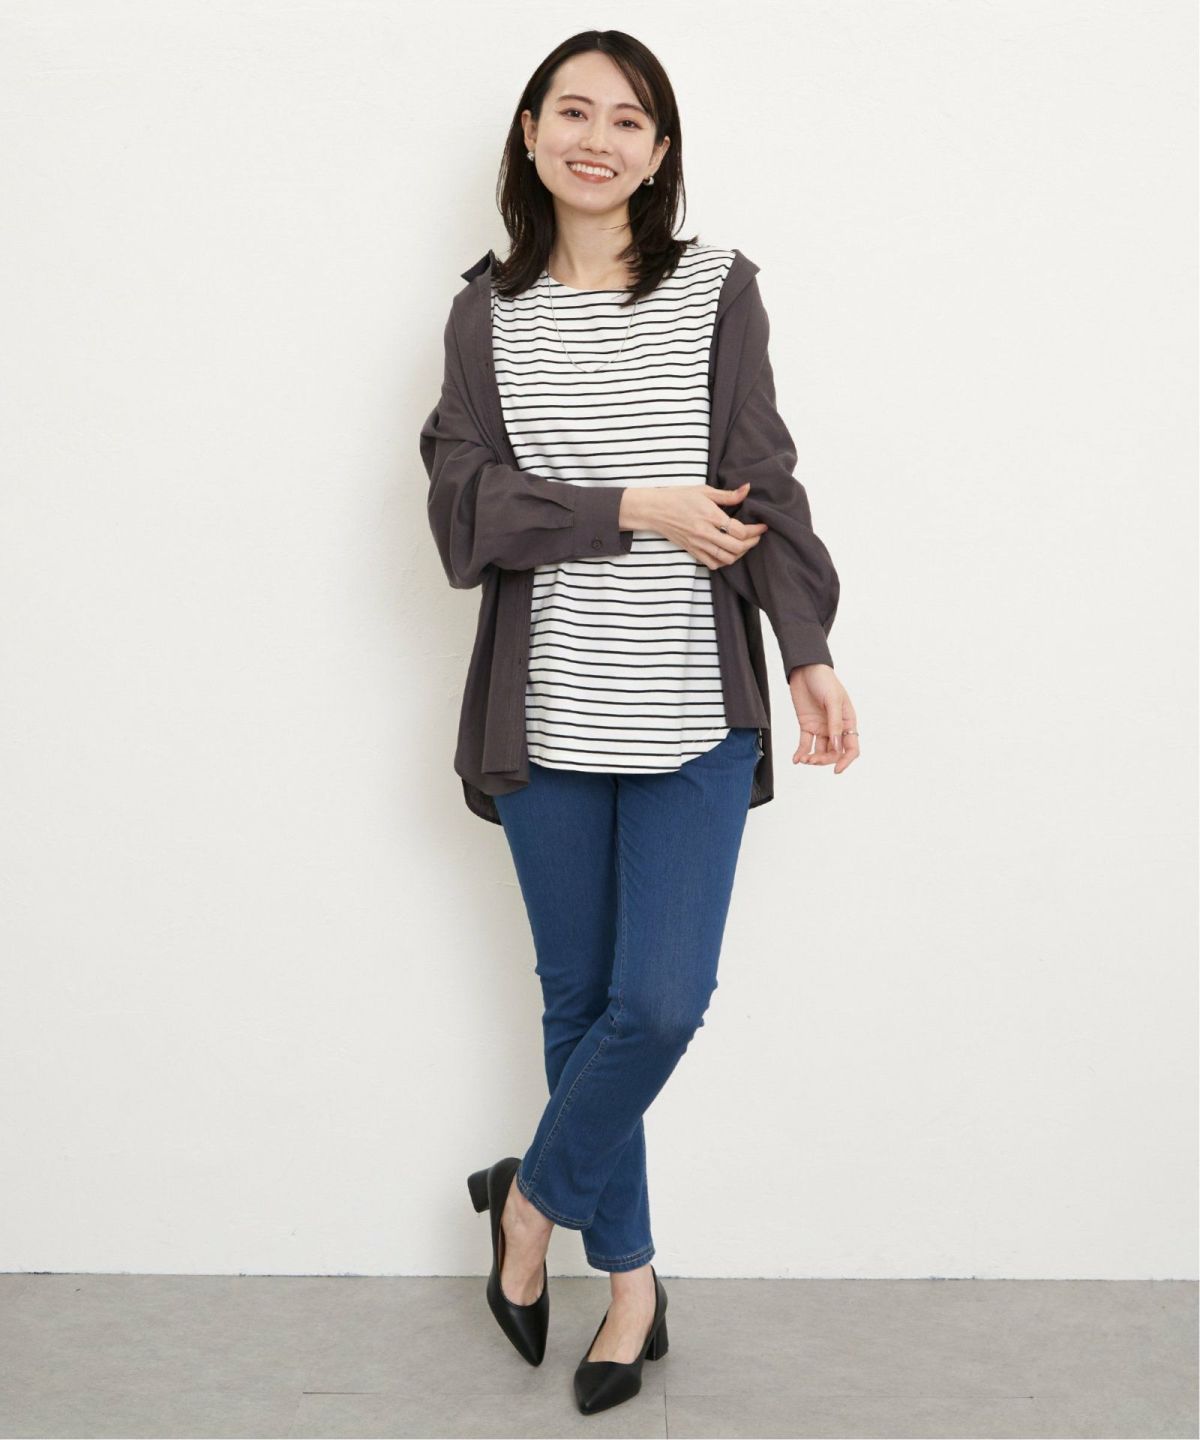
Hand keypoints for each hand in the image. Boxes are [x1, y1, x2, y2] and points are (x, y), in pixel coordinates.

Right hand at [625, 482, 768, 568]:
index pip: (739, 530)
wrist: (654, 510)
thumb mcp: (704, 491)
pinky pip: (713, 564)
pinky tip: (728, 552)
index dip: (756, 530)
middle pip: (736, 547)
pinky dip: (724, 561)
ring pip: (726, 559)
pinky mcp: (692, 551)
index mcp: (709, 516)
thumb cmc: (679, 497)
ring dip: (740, 554)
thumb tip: (747, 489)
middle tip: (757, 536)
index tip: (763, 526)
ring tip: (745, 544)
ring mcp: (698, 544)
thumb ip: (728, 494)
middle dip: (752, 543)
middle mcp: (705, 533)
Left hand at [787, 665, 858, 772]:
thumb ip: (835, 724)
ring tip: (803, 760)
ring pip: (819, 750)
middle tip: (812, 760)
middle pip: (834, 752)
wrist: (805, 669)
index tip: (836, 770)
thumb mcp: (832, 700)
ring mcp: (821, 727)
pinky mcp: (807, 725)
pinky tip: (796, 759)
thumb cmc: (824, 680)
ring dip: (812, 758)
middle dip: (824, 760)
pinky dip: (801, 752)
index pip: (851, 747)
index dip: (846, 761)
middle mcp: (835, 727)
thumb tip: (837, 746)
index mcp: (848, 721)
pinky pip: (805, 743)